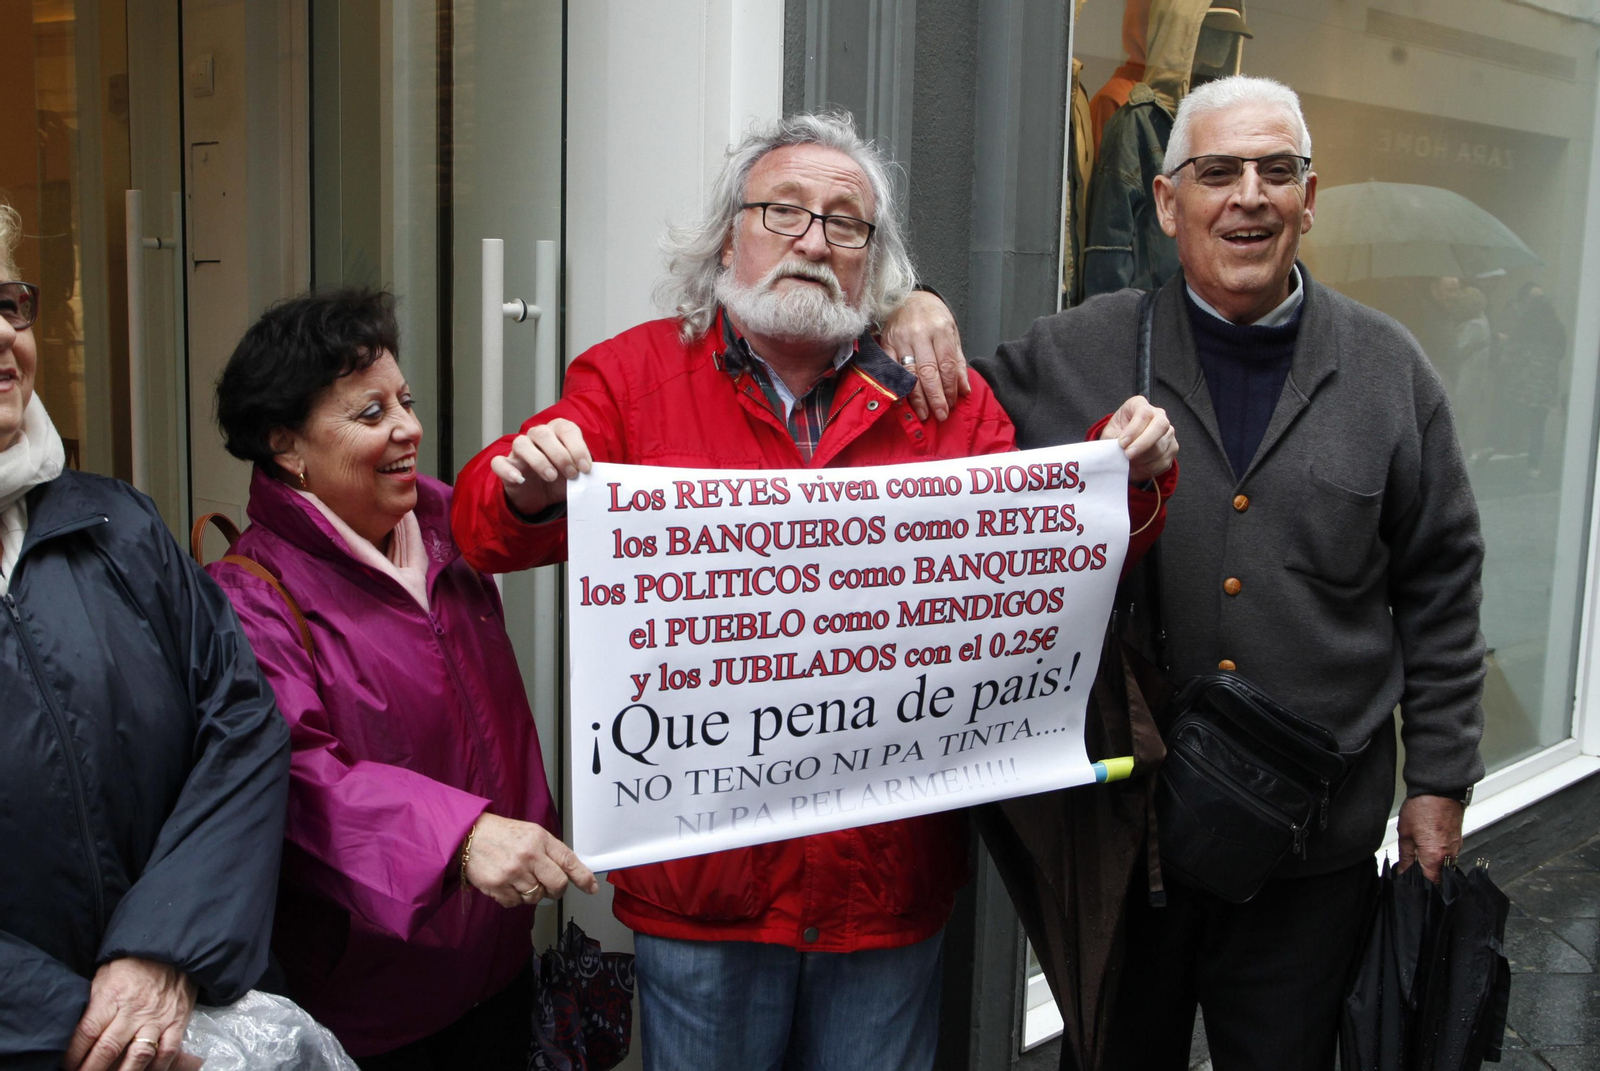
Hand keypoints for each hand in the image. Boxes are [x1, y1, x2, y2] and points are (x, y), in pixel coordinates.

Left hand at [63, 957, 200, 1070]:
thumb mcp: (104, 976)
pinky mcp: (176, 1022)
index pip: (87, 1031)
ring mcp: (157, 1018)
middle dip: (91, 1069)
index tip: (67, 1065)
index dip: (74, 1054)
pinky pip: (167, 1052)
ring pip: (138, 1055)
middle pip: (108, 1048)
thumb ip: (91, 1002)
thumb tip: (73, 1031)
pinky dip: (156, 1068)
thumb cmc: (132, 965)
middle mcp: (134, 1010)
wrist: (171, 951)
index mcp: (112, 996)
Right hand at [464, 812, 599, 907]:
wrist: (469, 834)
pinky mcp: (496, 886)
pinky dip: (514, 898)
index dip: (583, 877)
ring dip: (532, 893)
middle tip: (549, 886)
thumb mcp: (532, 834)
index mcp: (540, 839)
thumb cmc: (503, 834)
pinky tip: (507, 883)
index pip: (569, 861)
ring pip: (536, 897)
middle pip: (557, 885)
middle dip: (556, 890)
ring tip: (521, 878)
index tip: (591, 888)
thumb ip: (550, 852)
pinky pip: (516, 903)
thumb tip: (569, 873)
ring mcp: (512, 872)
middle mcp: (528, 856)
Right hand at [488, 418, 591, 517]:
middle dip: (560, 454)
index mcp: (558, 432)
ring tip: (551, 477)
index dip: (577, 447)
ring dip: (538, 460)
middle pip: (543, 434)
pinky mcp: (505, 466)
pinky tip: (521, 480)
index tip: (585, 468)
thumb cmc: (562, 479)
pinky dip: (508, 470)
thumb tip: (598, 475)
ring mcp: (518, 450)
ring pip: (521, 443)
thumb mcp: (578, 476)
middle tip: (571, 474)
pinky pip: (498, 462)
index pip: (566, 429)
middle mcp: (537, 436)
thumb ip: (586, 472)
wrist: (543, 497)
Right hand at [879, 290, 970, 421]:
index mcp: (940, 330)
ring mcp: (900, 339)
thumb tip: (964, 390)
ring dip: (917, 397)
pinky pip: (891, 369)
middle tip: (941, 415)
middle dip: (935, 397)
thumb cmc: (934, 318)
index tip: (952, 403)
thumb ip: (958, 362)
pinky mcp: (886, 343)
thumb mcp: (952, 334)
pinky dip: (897, 387)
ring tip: (924, 414)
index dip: (950, 387)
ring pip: (909, 373)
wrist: (911, 298)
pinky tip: (903, 402)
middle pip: (928, 371)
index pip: (947, 364)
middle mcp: (920, 334)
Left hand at [1101, 396, 1176, 482]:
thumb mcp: (1110, 433)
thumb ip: (1114, 439)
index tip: (1122, 443)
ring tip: (1129, 463)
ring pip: (1161, 447)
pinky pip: (1164, 461)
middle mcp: (1158, 415)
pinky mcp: (1172, 448)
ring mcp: (1168, 432)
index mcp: (1139, 405)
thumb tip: (1118, 449)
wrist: (1124, 446)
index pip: (1143, 413)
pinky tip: (1137, 467)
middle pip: (1160, 426)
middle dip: (1144, 443)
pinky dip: (1149, 468)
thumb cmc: (1116, 435)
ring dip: (1143, 459)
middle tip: (1128, 455)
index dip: (1134, 430)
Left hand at [1397, 794, 1465, 882]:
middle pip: (1440, 877)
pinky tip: (1428, 850)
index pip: (1431, 883)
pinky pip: (1449, 856)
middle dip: (1428, 878)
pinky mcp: (1457, 840)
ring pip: (1445, 866)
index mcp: (1434, 856)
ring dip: (1434, 867)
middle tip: (1414, 874)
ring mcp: (1455, 848)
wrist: (1438, 789)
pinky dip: (1440, 857)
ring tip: (1419, 860)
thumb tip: (1403, 871)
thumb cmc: (1422, 807)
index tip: (1413, 886)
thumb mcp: (1405, 833)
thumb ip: (1405, 856)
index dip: (1422, 887)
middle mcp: (1448, 855)